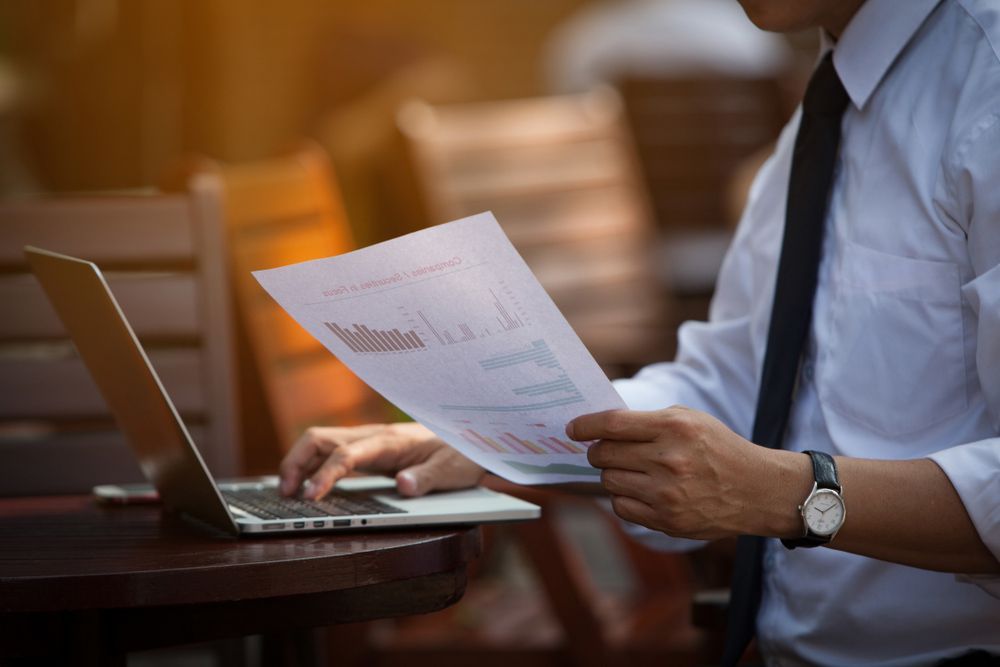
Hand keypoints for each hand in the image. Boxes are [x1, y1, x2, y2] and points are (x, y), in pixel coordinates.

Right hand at [279, 422, 484, 499]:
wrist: (469, 439)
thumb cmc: (460, 454)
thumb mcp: (452, 470)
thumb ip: (428, 478)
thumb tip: (404, 485)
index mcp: (390, 441)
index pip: (347, 454)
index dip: (325, 475)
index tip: (310, 497)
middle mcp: (372, 436)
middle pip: (319, 439)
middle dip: (295, 462)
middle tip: (285, 494)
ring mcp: (366, 441)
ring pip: (319, 443)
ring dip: (297, 463)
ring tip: (287, 492)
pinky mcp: (366, 450)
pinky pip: (329, 452)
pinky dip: (310, 466)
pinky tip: (305, 485)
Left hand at [568, 406, 808, 539]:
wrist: (757, 490)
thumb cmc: (719, 448)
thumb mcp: (690, 420)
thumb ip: (648, 421)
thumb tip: (602, 428)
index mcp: (674, 428)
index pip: (613, 425)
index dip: (586, 425)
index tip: (573, 429)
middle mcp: (669, 461)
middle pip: (605, 455)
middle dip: (597, 451)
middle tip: (602, 450)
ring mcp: (667, 494)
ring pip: (609, 481)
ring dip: (611, 474)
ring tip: (629, 470)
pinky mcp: (667, 520)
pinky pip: (621, 507)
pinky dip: (622, 497)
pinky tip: (638, 490)